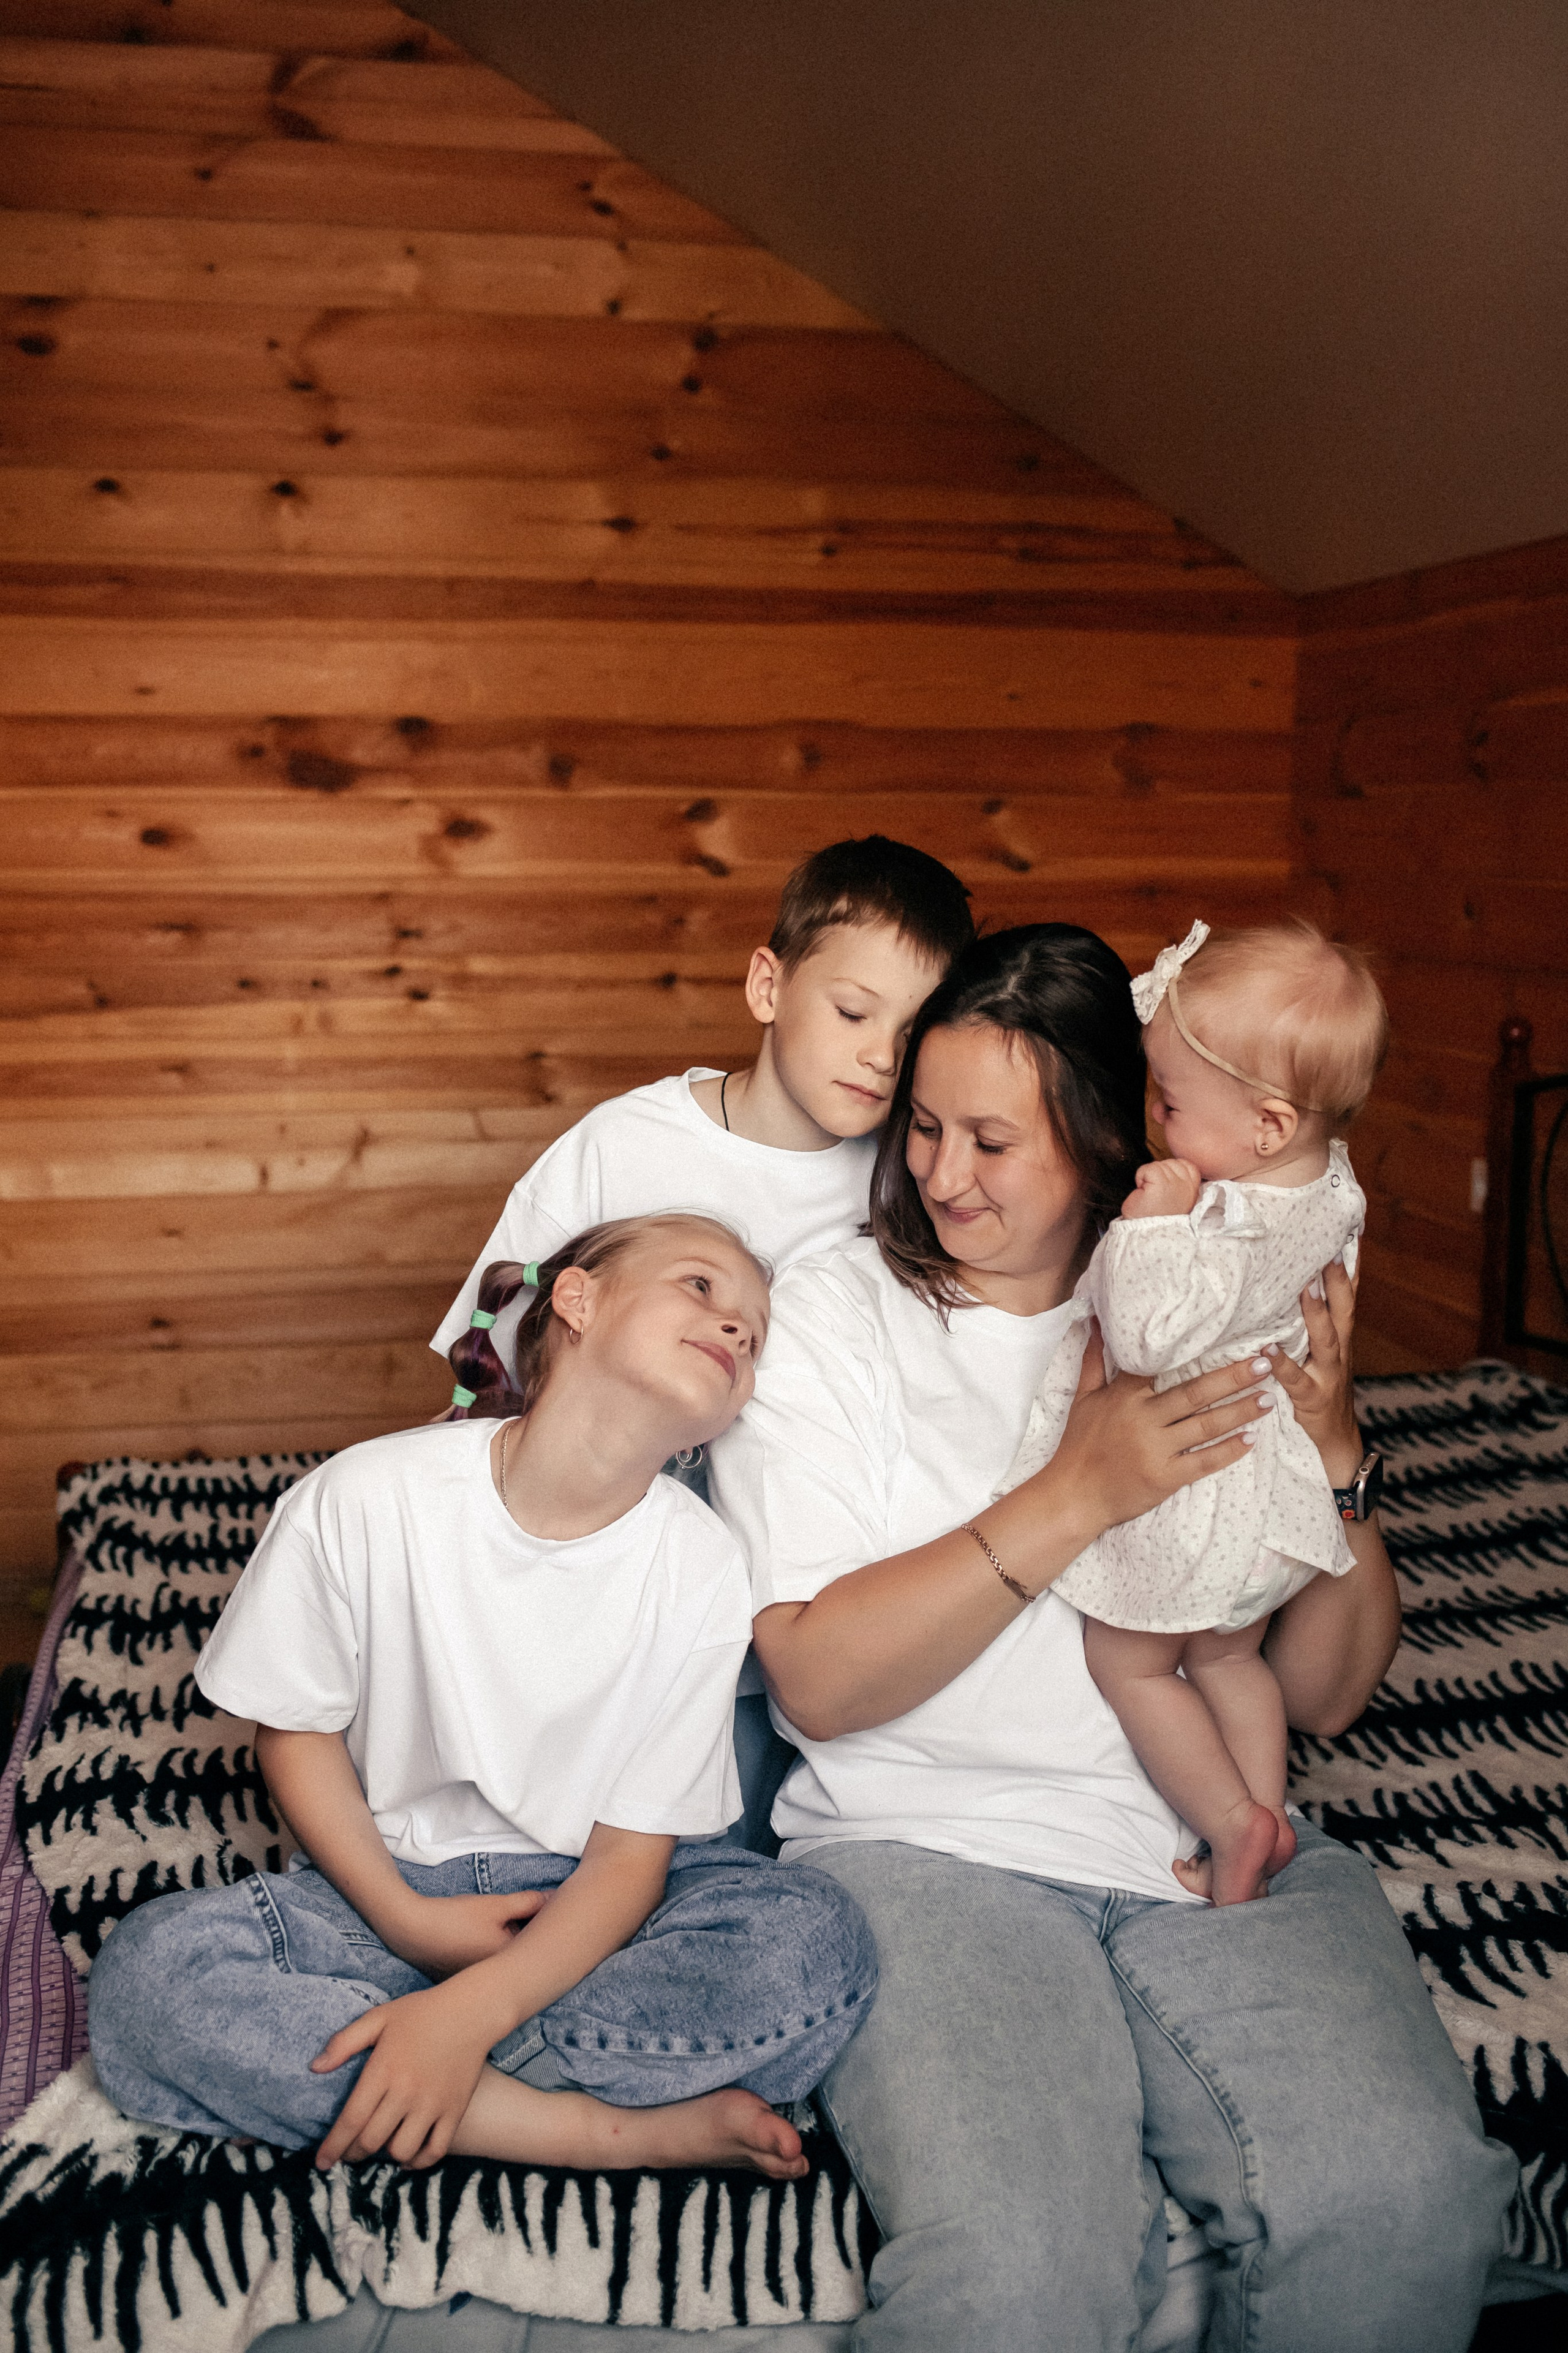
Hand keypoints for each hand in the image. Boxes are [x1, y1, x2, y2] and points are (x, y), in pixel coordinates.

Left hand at [312, 1977, 503, 2169]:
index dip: (333, 2146)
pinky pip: (434, 2151)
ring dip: (385, 2155)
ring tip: (380, 2146)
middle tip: (348, 2154)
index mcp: (384, 2070)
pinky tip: (408, 2156)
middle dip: (353, 2154)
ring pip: (401, 2151)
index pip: (351, 2120)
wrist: (472, 2011)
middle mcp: (406, 2092)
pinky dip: (418, 2161)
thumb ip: (344, 2042)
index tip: (322, 2162)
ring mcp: (433, 2104)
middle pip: (372, 2140)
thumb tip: (314, 2068)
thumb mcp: (379, 2017)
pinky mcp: (454, 2111)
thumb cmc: (422, 2012)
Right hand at [384, 1888, 554, 1979]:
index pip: (539, 1947)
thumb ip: (529, 1902)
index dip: (543, 1929)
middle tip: (526, 1920)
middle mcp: (497, 1982)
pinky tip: (479, 1940)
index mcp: (510, 1966)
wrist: (412, 1929)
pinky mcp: (464, 1980)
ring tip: (497, 1931)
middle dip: (528, 1939)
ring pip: (505, 1963)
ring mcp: (479, 1983)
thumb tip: (555, 1900)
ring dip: (508, 1947)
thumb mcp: (497, 1905)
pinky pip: (487, 1968)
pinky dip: (489, 1955)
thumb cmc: (456, 1917)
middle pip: (523, 1958)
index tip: (548, 1916)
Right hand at [1048, 1322, 1271, 1545]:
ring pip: (1206, 1425)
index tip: (1226, 1339)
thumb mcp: (1084, 1398)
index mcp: (1125, 1396)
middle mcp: (1143, 1419)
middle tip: (1265, 1364)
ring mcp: (1156, 1449)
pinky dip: (1229, 1450)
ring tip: (1268, 1398)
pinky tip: (1252, 1438)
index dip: (1195, 1350)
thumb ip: (1095, 1361)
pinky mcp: (1165, 1477)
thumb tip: (1095, 1323)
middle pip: (1195, 1393)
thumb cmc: (1079, 1445)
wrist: (1074, 1496)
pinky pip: (1204, 1461)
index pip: (1163, 1366)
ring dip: (1240, 1411)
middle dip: (1233, 1378)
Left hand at [1121, 1157, 1202, 1219]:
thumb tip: (1171, 1168)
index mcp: (1194, 1191)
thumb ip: (1180, 1182)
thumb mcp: (1176, 1198)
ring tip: (1149, 1195)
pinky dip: (1141, 1177)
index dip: (1171, 1172)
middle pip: (1171, 1163)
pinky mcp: (1162, 1185)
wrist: (1145, 1234)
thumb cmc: (1156, 1218)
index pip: (1188, 1166)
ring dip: (1149, 1178)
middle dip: (1159, 1175)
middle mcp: (1189, 1187)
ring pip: (1159, 1165)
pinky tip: (1142, 1192)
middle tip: (1155, 1195)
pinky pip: (1148, 1169)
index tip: (1165, 1190)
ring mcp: (1176, 1185)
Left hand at [1266, 1257, 1361, 1486]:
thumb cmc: (1320, 1390)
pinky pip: (1297, 1380)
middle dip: (1339, 1280)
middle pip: (1343, 1310)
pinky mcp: (1313, 1399)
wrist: (1337, 1443)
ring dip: (1318, 1313)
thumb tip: (1293, 1284)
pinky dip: (1283, 1364)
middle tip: (1330, 1250)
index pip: (1347, 1296)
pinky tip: (1269, 1350)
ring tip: (1308, 1288)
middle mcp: (1339, 1351)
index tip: (1349, 1232)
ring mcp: (1329, 1375)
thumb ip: (1310, 1322)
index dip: (1350, 1266)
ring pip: (1327, 1339)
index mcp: (1339, 1337)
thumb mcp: (1320, 1353)